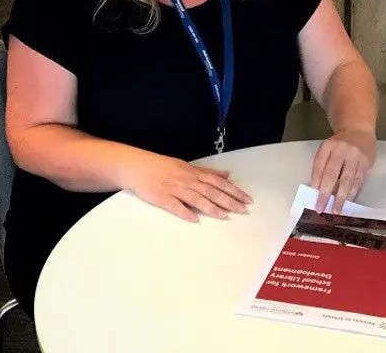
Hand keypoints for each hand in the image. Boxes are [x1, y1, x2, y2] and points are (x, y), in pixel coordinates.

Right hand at [123, 153, 251, 221]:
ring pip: (196, 198)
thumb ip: (208, 172)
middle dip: (228, 201)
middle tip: (243, 210)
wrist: (138, 166)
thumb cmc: (163, 166)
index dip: (234, 191)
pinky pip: (175, 206)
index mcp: (194, 173)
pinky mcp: (162, 198)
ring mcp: (175, 189)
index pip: (219, 183)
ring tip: (224, 215)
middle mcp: (187, 181)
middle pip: (211, 191)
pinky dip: (185, 212)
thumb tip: (226, 175)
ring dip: (211, 207)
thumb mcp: (188, 166)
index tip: (247, 199)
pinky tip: (195, 219)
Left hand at [309, 127, 376, 213]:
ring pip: (347, 179)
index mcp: (327, 146)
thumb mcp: (328, 150)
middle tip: (322, 207)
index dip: (316, 184)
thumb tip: (317, 190)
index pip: (319, 167)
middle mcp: (341, 149)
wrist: (360, 130)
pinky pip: (358, 180)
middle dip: (326, 193)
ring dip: (341, 197)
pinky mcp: (366, 161)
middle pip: (332, 174)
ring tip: (336, 209)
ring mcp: (355, 155)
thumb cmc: (341, 144)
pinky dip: (352, 192)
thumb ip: (323, 166)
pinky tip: (348, 201)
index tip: (313, 198)